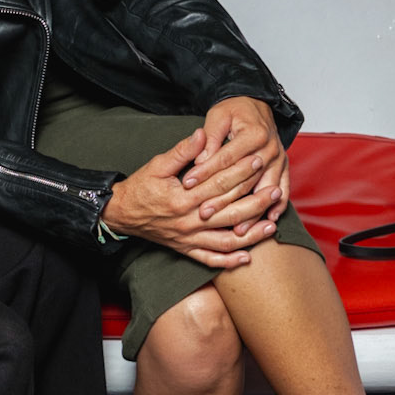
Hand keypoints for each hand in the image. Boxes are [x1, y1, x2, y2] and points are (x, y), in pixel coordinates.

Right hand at [102, 129, 279, 267]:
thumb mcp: (157, 165)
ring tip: (271, 225)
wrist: (119, 214)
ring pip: (226, 240)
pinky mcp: (185, 249)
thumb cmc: (139, 188)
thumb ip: (182, 151)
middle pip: (229, 213)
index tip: (258, 161)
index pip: (219, 185)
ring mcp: (188, 238)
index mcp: (182, 199)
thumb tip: (202, 134)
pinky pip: (210, 259)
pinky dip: (229, 261)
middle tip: (275, 191)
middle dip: (255, 201)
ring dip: (250, 234)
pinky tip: (247, 256)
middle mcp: (188, 222)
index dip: (241, 172)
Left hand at [184, 96, 288, 230]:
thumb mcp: (218, 116)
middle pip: (246, 179)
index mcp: (254, 134)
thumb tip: (200, 160)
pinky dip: (278, 207)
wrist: (257, 104)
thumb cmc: (235, 110)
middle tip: (204, 214)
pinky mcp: (284, 167)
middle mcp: (270, 148)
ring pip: (265, 190)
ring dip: (252, 212)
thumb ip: (209, 138)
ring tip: (237, 230)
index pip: (226, 158)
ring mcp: (279, 160)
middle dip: (224, 199)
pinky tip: (268, 222)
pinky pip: (284, 190)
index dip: (206, 171)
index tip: (187, 184)